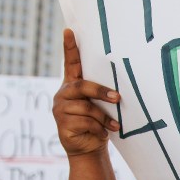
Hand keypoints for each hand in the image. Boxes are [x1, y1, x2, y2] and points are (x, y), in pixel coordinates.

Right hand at [54, 29, 121, 157]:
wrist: (89, 148)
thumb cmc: (98, 123)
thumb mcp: (100, 105)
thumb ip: (101, 94)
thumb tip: (119, 89)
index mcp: (73, 85)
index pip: (70, 63)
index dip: (70, 47)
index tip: (69, 30)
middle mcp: (63, 94)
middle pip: (82, 86)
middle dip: (101, 92)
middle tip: (117, 98)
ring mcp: (60, 109)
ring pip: (86, 108)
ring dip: (103, 117)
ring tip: (114, 125)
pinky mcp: (62, 124)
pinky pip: (84, 122)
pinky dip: (97, 128)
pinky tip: (102, 133)